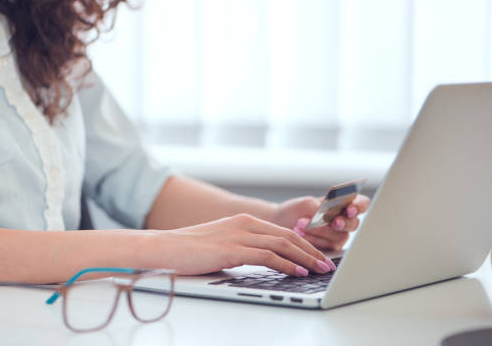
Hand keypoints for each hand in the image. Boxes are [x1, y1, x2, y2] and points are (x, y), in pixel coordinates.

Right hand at [144, 214, 336, 276]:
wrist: (164, 247)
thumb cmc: (189, 249)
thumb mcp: (221, 244)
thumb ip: (242, 247)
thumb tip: (262, 260)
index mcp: (244, 221)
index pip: (283, 231)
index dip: (304, 243)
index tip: (318, 255)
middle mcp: (245, 224)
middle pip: (288, 235)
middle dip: (311, 250)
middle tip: (327, 263)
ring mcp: (239, 235)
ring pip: (283, 244)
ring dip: (306, 258)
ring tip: (320, 269)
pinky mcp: (232, 249)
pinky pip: (268, 256)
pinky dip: (287, 264)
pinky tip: (298, 271)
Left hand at [272, 194, 369, 250]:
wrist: (282, 223)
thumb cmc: (297, 210)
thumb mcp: (307, 204)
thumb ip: (320, 208)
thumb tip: (330, 214)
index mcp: (343, 204)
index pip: (361, 204)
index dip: (358, 206)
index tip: (348, 209)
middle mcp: (345, 221)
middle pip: (353, 223)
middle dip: (342, 223)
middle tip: (332, 222)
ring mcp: (338, 236)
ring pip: (338, 236)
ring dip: (320, 230)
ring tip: (300, 223)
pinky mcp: (330, 248)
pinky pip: (327, 246)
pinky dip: (313, 239)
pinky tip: (300, 233)